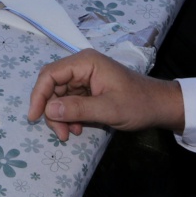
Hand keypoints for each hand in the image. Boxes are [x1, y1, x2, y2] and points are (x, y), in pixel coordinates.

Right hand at [26, 50, 184, 143]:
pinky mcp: (90, 88)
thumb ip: (77, 109)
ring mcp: (86, 76)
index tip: (34, 117)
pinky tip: (78, 128)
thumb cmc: (137, 104)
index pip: (50, 74)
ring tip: (70, 133)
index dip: (39, 95)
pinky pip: (70, 100)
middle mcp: (82, 66)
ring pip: (60, 95)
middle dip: (52, 109)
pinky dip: (70, 115)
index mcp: (85, 62)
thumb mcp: (108, 109)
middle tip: (59, 133)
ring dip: (61, 115)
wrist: (160, 106)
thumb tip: (48, 109)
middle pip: (53, 85)